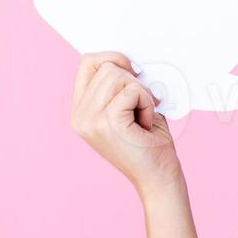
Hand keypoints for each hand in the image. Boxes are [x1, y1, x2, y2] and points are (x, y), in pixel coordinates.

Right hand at [69, 51, 183, 196]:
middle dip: (133, 82)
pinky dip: (147, 103)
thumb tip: (126, 59)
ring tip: (143, 117)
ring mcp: (90, 120)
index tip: (134, 71)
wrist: (158, 178)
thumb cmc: (149, 143)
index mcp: (80, 111)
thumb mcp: (128, 108)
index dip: (113, 58)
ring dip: (141, 94)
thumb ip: (119, 85)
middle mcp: (79, 116)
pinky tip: (146, 124)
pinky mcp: (107, 123)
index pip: (87, 63)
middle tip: (142, 108)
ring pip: (119, 76)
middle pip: (106, 67)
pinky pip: (132, 91)